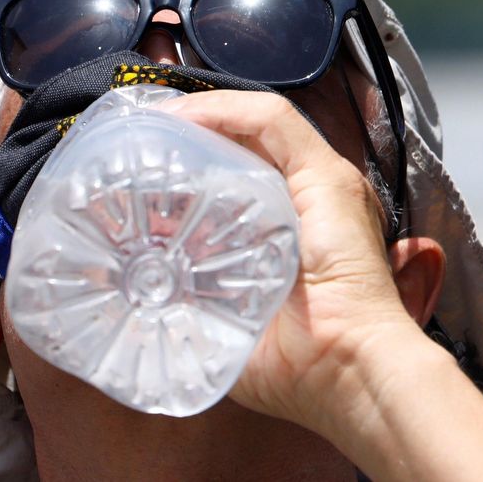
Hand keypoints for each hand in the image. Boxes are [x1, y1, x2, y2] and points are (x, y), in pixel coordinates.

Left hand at [157, 89, 482, 481]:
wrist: (349, 371)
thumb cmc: (298, 367)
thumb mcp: (228, 330)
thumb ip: (192, 310)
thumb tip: (137, 305)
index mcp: (293, 233)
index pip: (240, 177)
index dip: (191, 167)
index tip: (137, 176)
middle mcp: (311, 201)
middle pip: (245, 148)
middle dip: (190, 138)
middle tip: (133, 148)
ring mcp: (323, 184)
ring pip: (256, 125)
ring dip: (199, 117)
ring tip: (149, 124)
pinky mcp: (327, 176)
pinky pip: (271, 120)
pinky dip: (223, 111)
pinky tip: (181, 117)